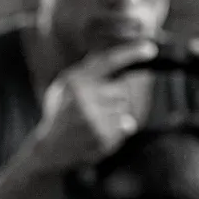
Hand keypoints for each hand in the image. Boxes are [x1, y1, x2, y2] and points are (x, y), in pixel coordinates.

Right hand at [31, 39, 161, 172]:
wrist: (49, 149)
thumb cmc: (60, 115)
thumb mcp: (64, 87)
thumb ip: (87, 73)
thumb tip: (120, 66)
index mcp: (75, 82)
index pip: (108, 61)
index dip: (131, 53)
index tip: (149, 49)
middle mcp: (85, 98)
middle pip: (122, 90)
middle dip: (114, 98)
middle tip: (95, 108)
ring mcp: (95, 119)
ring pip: (125, 109)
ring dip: (114, 115)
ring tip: (94, 122)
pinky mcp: (103, 136)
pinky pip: (126, 126)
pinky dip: (117, 129)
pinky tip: (99, 132)